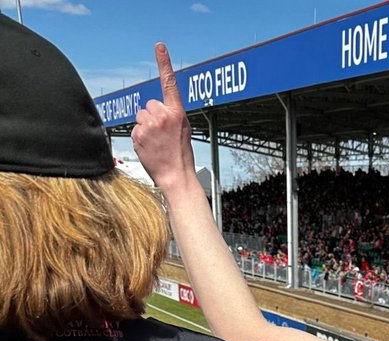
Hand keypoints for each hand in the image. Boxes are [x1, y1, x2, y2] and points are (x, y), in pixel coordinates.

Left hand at [132, 44, 195, 192]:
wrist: (176, 177)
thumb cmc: (181, 155)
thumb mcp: (183, 131)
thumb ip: (170, 115)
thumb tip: (154, 109)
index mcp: (177, 113)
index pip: (169, 83)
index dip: (164, 63)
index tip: (159, 46)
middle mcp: (163, 115)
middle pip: (149, 105)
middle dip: (153, 117)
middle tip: (162, 135)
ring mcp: (149, 124)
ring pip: (140, 116)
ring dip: (145, 127)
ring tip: (156, 143)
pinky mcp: (138, 134)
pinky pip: (135, 129)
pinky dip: (140, 138)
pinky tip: (150, 148)